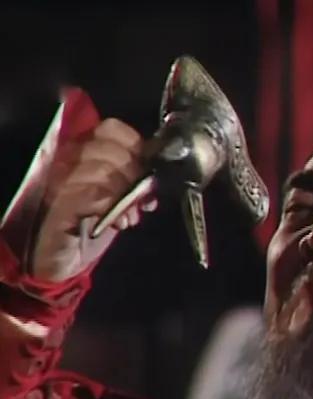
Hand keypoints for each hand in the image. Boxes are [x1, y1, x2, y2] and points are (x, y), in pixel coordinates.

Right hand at [31, 118, 156, 280]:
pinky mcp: (58, 204)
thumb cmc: (94, 224)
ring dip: (125, 194)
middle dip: (134, 174)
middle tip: (144, 198)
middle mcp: (69, 159)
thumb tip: (158, 176)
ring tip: (133, 215)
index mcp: (86, 151)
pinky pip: (90, 195)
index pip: (111, 129)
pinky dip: (111, 207)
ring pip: (100, 170)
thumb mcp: (121, 197)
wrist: (64, 259)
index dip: (136, 146)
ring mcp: (60, 180)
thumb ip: (137, 181)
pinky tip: (120, 222)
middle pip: (108, 149)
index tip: (149, 169)